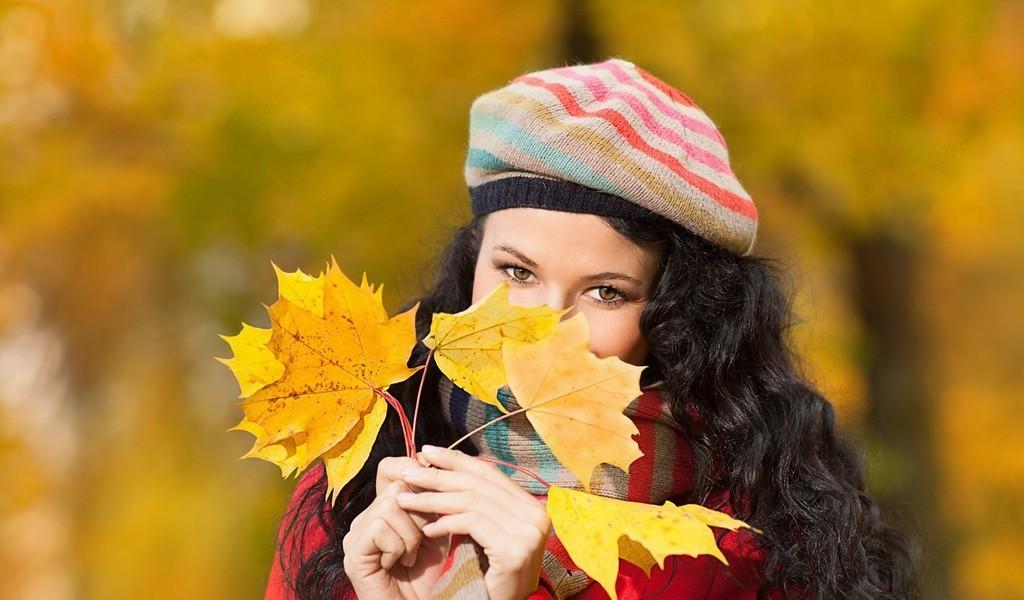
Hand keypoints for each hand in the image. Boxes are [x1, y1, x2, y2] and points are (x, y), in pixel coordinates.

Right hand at [342, 456, 448, 598]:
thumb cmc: (430, 575)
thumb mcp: (436, 530)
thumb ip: (432, 500)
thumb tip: (431, 465)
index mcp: (383, 509)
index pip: (390, 468)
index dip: (413, 471)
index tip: (433, 490)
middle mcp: (365, 518)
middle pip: (397, 486)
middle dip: (420, 513)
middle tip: (423, 539)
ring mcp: (356, 535)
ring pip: (390, 506)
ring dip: (411, 534)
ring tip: (410, 556)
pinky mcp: (353, 553)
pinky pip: (378, 528)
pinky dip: (397, 547)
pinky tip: (398, 564)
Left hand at [396, 445, 551, 599]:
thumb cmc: (492, 572)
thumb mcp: (488, 531)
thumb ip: (478, 502)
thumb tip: (445, 466)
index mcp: (531, 505)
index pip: (489, 472)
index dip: (456, 459)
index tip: (427, 452)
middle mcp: (535, 514)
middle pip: (478, 484)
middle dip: (439, 475)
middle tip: (408, 473)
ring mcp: (528, 532)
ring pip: (471, 501)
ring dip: (433, 499)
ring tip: (406, 500)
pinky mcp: (513, 550)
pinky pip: (472, 524)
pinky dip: (446, 523)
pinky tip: (427, 529)